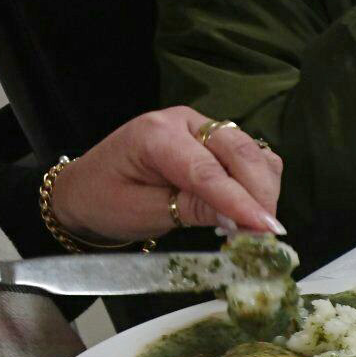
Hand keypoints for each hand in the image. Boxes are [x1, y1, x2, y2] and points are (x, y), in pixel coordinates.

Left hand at [50, 107, 284, 242]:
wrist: (87, 190)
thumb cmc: (106, 202)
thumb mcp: (143, 212)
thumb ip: (191, 209)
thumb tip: (241, 220)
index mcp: (156, 135)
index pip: (207, 170)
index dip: (240, 201)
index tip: (267, 230)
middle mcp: (185, 121)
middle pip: (240, 151)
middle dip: (260, 194)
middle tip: (268, 235)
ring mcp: (203, 127)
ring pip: (252, 152)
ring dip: (263, 189)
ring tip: (257, 226)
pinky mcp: (215, 140)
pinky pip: (251, 157)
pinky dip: (260, 183)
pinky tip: (250, 209)